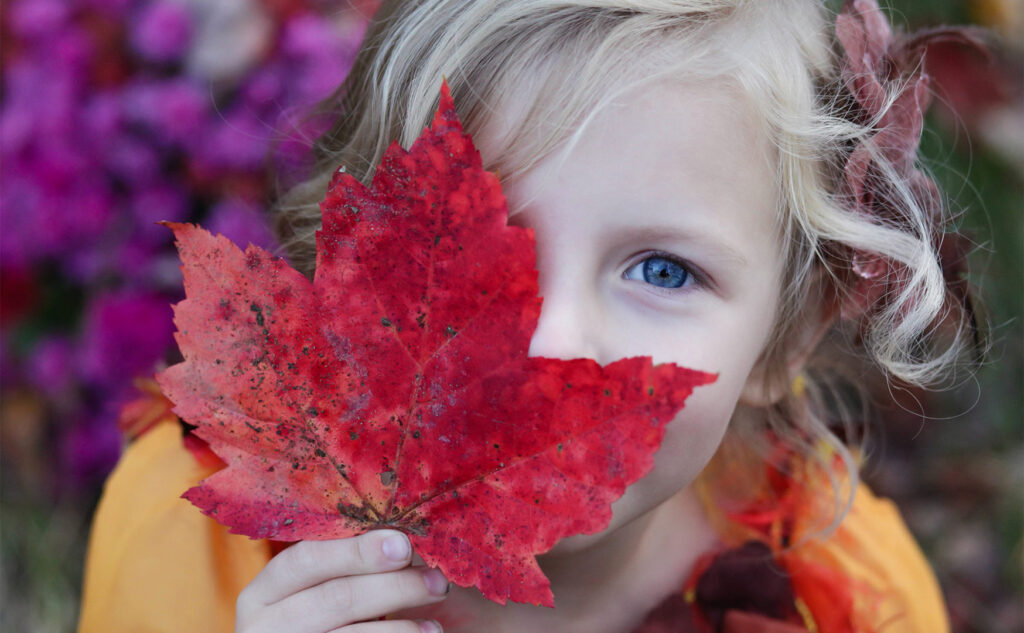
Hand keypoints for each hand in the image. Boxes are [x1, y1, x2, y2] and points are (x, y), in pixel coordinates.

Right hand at [235, 530, 448, 632]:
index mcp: (263, 592)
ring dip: (400, 630)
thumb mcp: (317, 589)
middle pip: (334, 598)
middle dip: (392, 588)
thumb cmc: (323, 615)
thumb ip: (348, 564)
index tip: (402, 544)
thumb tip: (401, 538)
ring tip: (435, 627)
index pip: (306, 559)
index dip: (356, 551)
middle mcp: (264, 626)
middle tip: (437, 583)